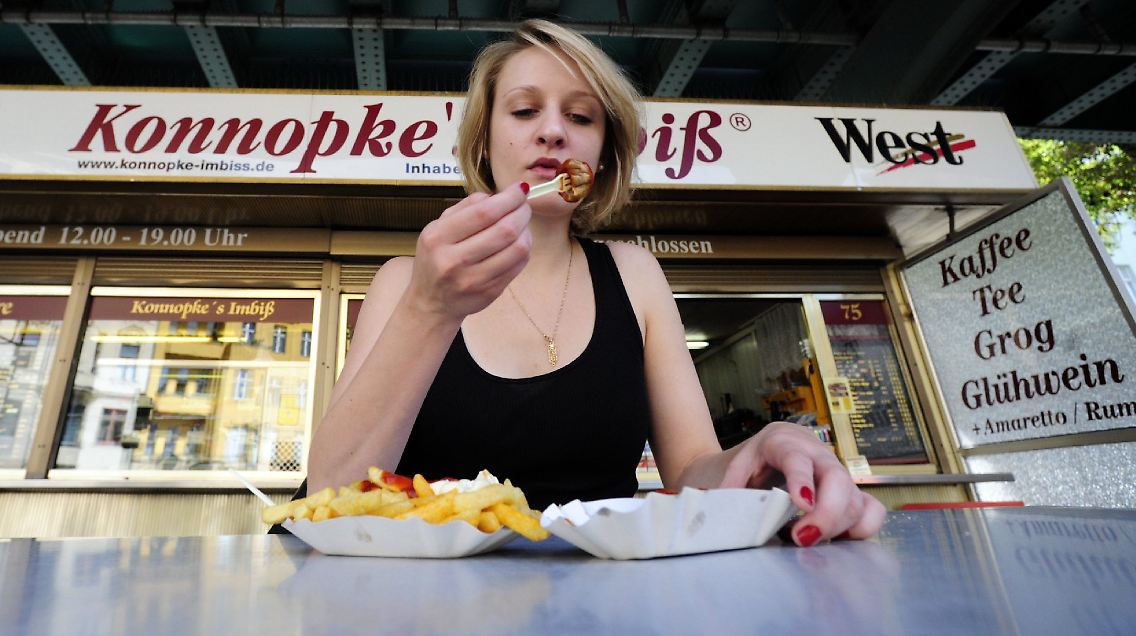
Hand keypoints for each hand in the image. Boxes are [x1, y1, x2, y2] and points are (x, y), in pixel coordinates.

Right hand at [406, 183, 532, 319]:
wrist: (431, 301)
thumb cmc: (437, 257)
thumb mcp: (438, 227)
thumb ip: (466, 207)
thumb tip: (499, 195)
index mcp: (438, 237)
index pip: (484, 212)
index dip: (509, 198)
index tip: (521, 189)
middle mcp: (453, 260)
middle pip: (505, 230)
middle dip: (522, 212)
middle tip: (524, 205)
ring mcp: (473, 280)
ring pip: (517, 249)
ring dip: (527, 231)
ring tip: (522, 223)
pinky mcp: (489, 292)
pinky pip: (518, 265)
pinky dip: (524, 248)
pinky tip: (519, 241)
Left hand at [719, 422, 884, 546]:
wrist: (760, 452)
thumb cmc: (747, 463)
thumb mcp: (729, 470)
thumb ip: (729, 492)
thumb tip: (725, 520)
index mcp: (783, 442)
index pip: (796, 458)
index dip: (801, 480)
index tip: (802, 503)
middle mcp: (816, 454)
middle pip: (837, 479)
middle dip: (826, 514)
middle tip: (802, 539)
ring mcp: (837, 472)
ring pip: (855, 499)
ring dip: (836, 527)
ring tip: (803, 538)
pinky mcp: (850, 491)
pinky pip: (870, 510)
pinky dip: (859, 528)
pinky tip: (835, 538)